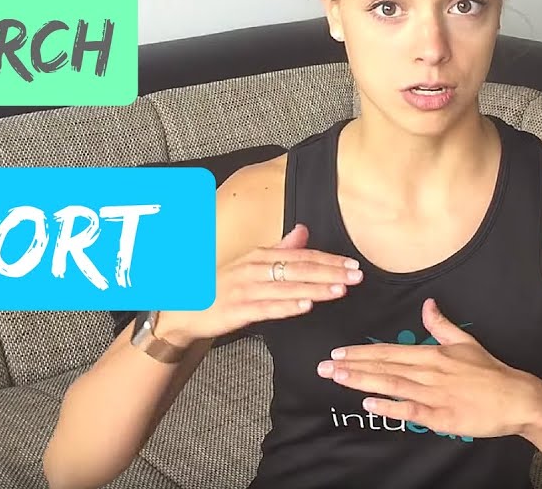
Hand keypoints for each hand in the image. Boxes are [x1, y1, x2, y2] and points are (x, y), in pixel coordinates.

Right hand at [155, 224, 362, 343]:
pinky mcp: (237, 310)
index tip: (352, 264)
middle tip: (356, 275)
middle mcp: (253, 269)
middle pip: (298, 269)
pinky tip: (305, 306)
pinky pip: (266, 308)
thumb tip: (303, 231)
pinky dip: (287, 306)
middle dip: (330, 272)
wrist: (185, 308)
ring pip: (286, 288)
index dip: (328, 260)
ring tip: (340, 289)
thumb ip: (280, 249)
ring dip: (315, 288)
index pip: (300, 256)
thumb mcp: (251, 263)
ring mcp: (244, 289)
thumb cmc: (222, 285)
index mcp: (259, 256)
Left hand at [316, 297, 541, 439]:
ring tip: (337, 378)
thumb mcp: (465, 341)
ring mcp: (434, 394)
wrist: (517, 397)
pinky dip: (390, 407)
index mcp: (432, 354)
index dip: (361, 351)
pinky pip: (412, 410)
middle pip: (384, 367)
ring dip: (362, 381)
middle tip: (323, 366)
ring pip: (392, 385)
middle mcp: (429, 371)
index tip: (338, 351)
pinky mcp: (443, 416)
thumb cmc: (489, 372)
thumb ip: (441, 325)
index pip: (389, 351)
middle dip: (351, 366)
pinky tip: (369, 404)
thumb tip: (427, 304)